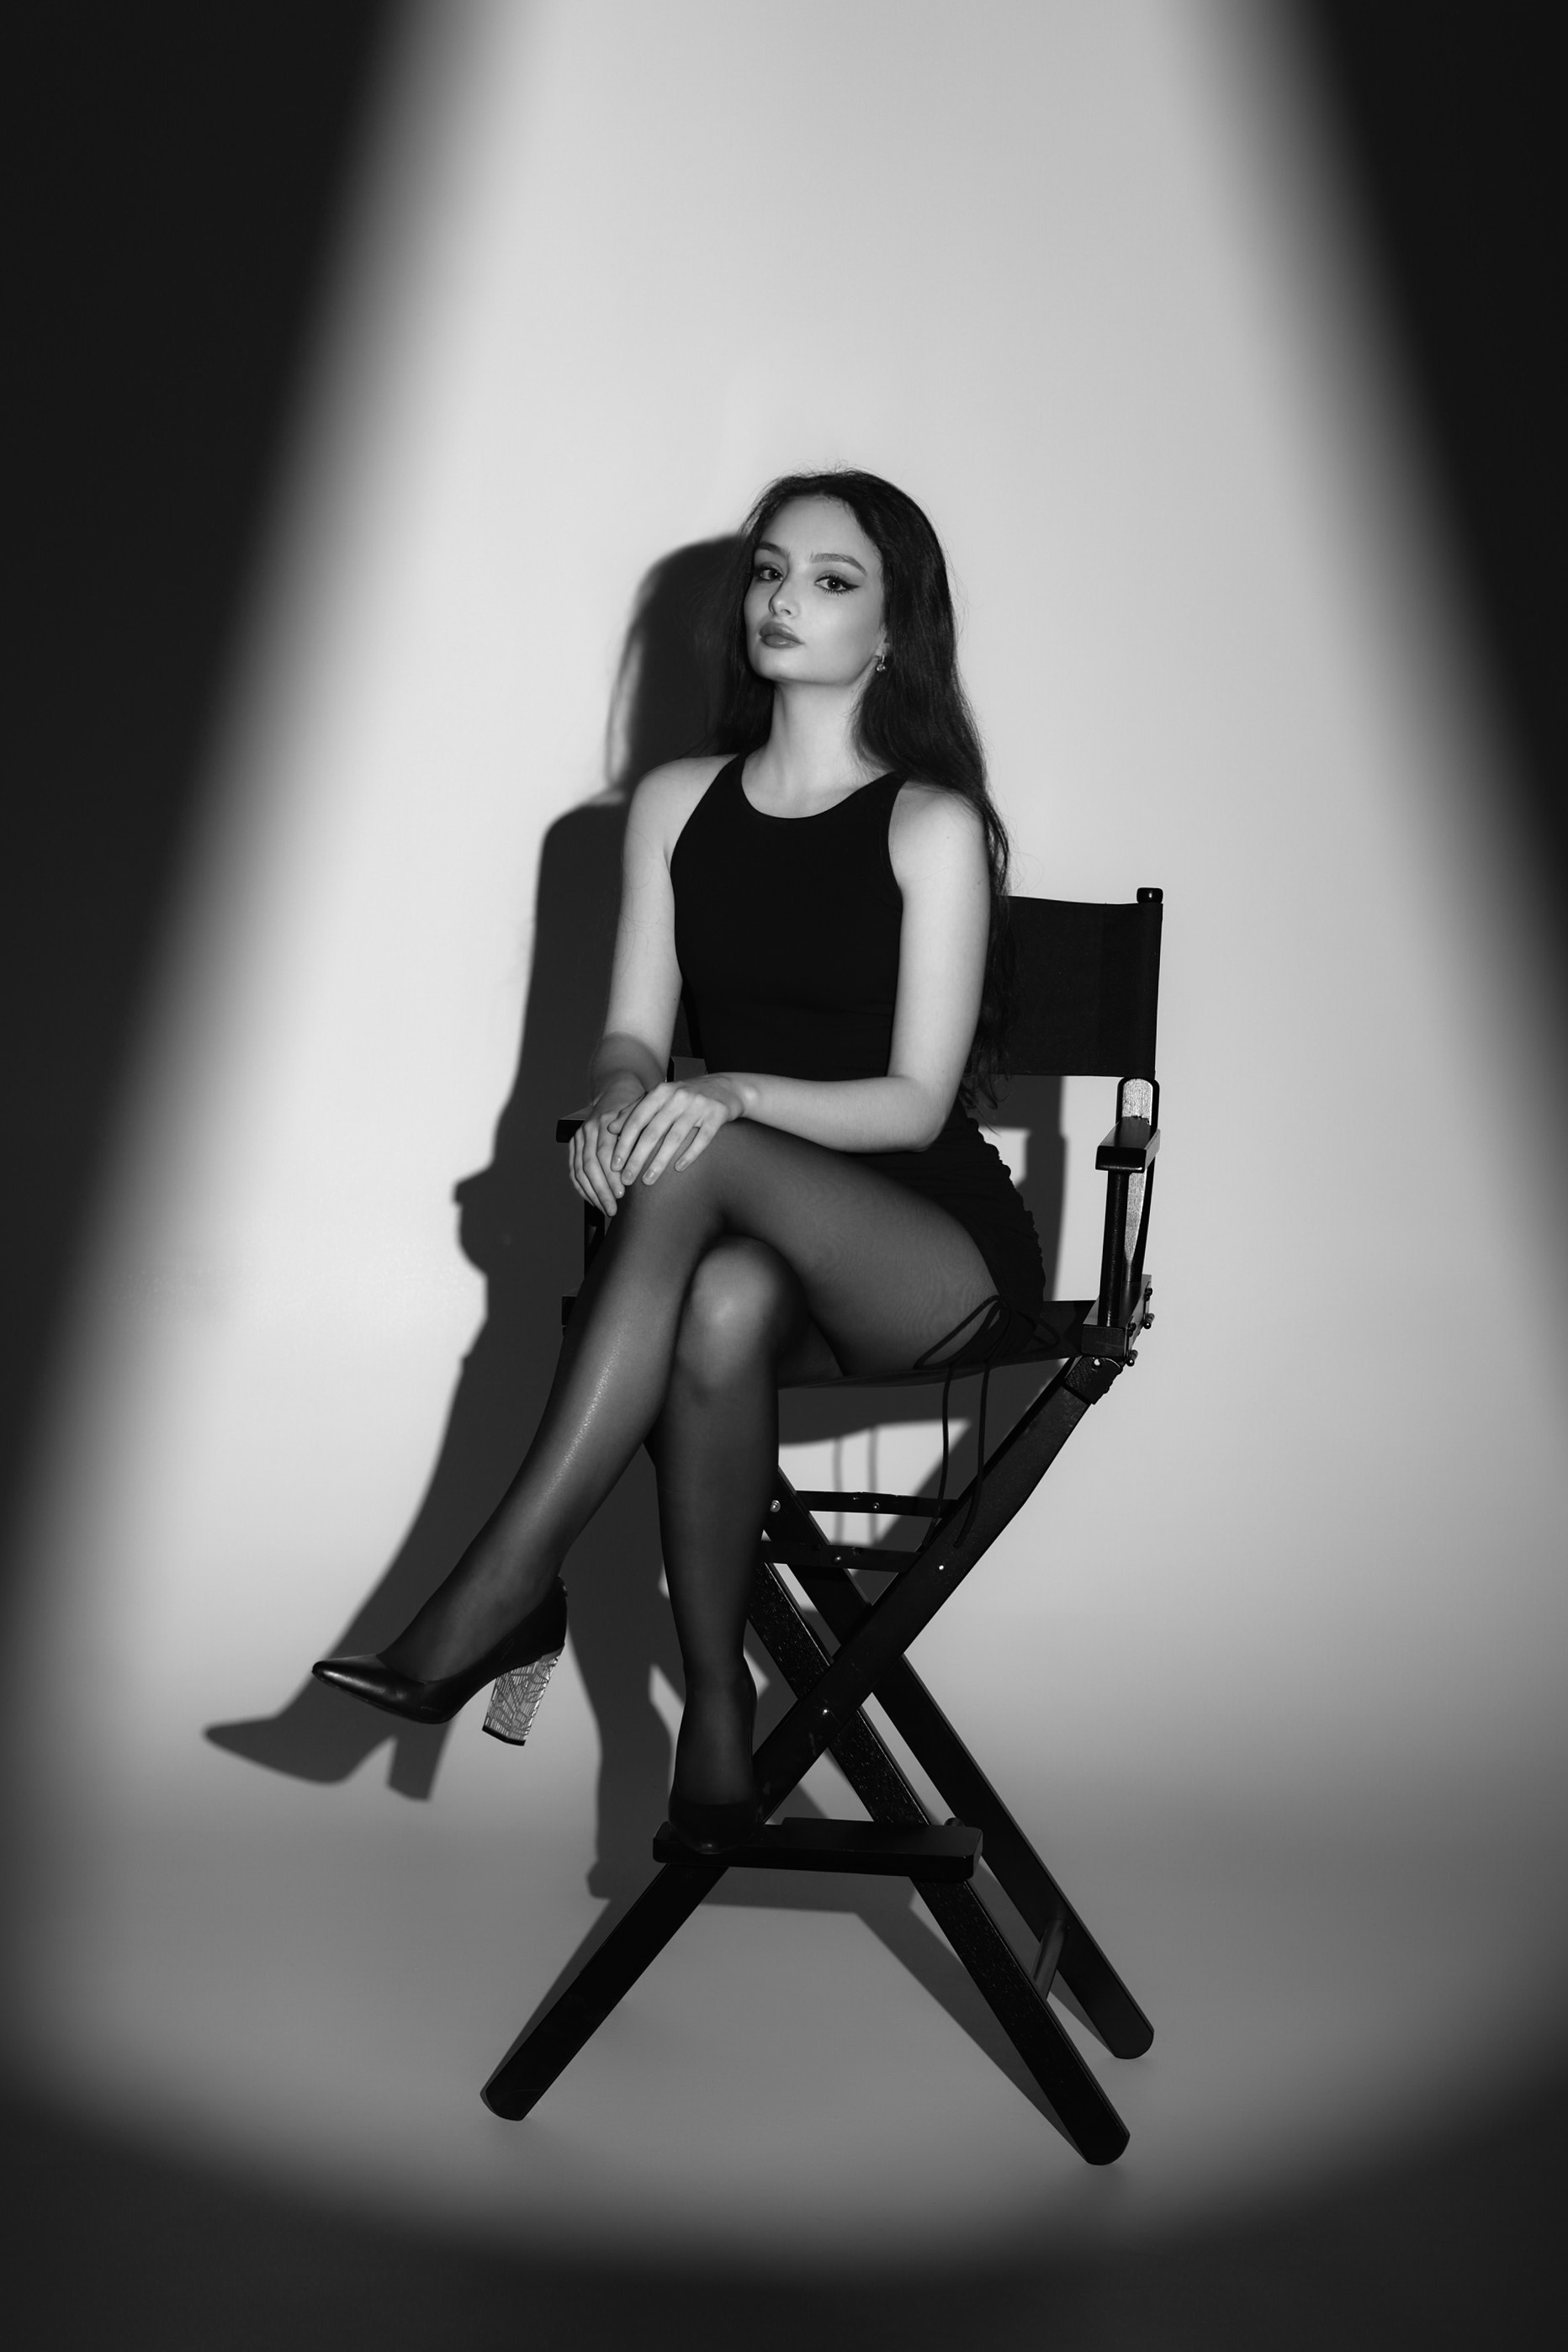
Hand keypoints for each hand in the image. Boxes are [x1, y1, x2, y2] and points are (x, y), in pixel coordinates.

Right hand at [568, 1078, 644, 1216]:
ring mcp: (579, 1136)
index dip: (612, 1176)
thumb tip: (654, 1159)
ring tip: (606, 1209)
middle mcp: (589, 1128)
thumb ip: (645, 1133)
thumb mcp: (645, 1116)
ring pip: (580, 1170)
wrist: (617, 1092)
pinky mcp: (574, 1144)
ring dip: (592, 1193)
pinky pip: (574, 1170)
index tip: (623, 1194)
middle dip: (602, 1190)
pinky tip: (593, 1201)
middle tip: (613, 1208)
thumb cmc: (637, 1109)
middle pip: (590, 1164)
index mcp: (605, 1121)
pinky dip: (582, 1188)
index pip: (605, 1153)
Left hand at [608, 1075, 744, 1190]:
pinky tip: (679, 1169)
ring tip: (647, 1181)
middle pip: (653, 1132)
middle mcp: (678, 1096)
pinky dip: (690, 1155)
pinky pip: (702, 1139)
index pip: (637, 1120)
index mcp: (661, 1092)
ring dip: (659, 1162)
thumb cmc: (687, 1096)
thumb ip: (635, 1110)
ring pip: (675, 1138)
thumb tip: (610, 1128)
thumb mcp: (660, 1098)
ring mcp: (699, 1105)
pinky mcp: (717, 1115)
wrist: (727, 1087)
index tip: (613, 1165)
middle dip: (637, 1158)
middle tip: (626, 1179)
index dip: (624, 1143)